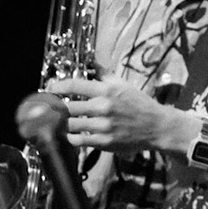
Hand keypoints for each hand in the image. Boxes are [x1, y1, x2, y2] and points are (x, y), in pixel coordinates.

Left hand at [49, 76, 181, 156]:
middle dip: (58, 109)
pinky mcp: (104, 141)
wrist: (156, 126)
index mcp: (108, 90)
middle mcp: (104, 106)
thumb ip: (106, 77)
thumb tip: (92, 66)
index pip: (75, 86)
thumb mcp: (124, 85)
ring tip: (61, 122)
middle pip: (68, 107)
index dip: (58, 87)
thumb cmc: (140, 105)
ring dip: (64, 124)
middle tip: (54, 109)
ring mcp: (103, 125)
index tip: (51, 89)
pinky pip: (78, 140)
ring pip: (71, 125)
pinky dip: (72, 138)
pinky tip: (73, 135)